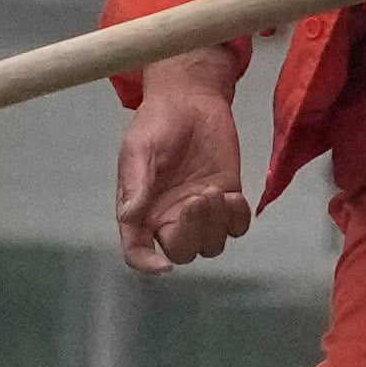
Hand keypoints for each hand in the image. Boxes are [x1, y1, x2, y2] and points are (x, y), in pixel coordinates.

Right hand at [116, 54, 252, 273]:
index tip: (164, 266)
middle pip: (181, 252)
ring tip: (215, 190)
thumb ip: (135, 183)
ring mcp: (200, 212)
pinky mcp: (227, 200)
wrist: (190, 100)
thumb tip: (128, 217)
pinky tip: (232, 194)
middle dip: (193, 232)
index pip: (138, 251)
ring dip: (216, 224)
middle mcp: (170, 217)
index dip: (147, 265)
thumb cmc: (157, 122)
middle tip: (199, 197)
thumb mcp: (138, 148)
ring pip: (211, 245)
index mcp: (141, 210)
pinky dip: (237, 218)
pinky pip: (236, 228)